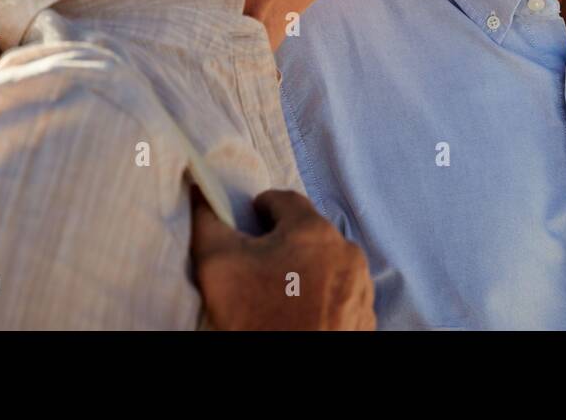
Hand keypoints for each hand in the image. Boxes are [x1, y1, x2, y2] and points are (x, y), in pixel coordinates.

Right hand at [190, 187, 375, 329]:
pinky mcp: (365, 314)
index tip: (247, 226)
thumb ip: (208, 223)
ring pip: (329, 262)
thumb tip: (201, 191)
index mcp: (313, 230)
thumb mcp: (218, 265)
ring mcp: (361, 284)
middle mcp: (346, 250)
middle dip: (285, 242)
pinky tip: (303, 312)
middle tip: (260, 266)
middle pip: (309, 232)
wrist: (292, 374)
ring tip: (281, 293)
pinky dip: (325, 296)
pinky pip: (343, 293)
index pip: (283, 200)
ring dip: (308, 269)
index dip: (260, 210)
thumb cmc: (257, 316)